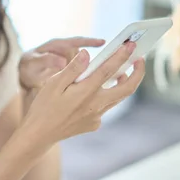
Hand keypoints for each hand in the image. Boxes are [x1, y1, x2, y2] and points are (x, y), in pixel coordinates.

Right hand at [20, 41, 144, 147]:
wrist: (39, 135)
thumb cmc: (43, 107)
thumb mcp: (53, 84)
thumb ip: (73, 68)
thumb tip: (87, 53)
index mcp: (85, 93)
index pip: (109, 70)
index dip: (121, 56)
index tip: (130, 44)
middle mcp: (95, 106)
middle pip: (127, 88)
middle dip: (138, 72)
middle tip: (139, 58)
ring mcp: (96, 116)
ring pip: (118, 98)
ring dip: (124, 83)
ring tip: (123, 70)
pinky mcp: (94, 123)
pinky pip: (106, 106)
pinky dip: (107, 95)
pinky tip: (99, 89)